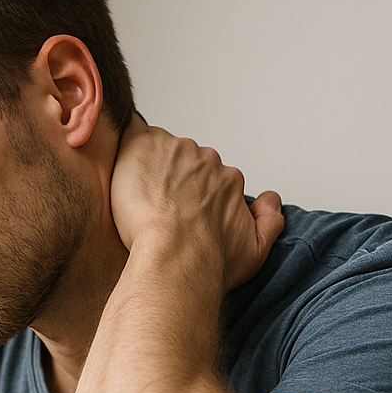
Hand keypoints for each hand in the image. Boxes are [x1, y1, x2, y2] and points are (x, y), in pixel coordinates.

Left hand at [111, 115, 284, 289]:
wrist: (177, 256)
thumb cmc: (209, 259)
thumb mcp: (255, 252)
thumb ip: (270, 223)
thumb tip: (271, 201)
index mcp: (228, 179)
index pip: (209, 178)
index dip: (191, 195)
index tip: (179, 211)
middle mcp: (206, 160)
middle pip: (185, 162)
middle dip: (171, 180)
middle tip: (156, 206)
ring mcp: (175, 149)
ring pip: (159, 151)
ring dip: (148, 167)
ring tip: (136, 196)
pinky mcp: (144, 144)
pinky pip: (133, 132)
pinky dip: (127, 145)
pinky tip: (120, 165)